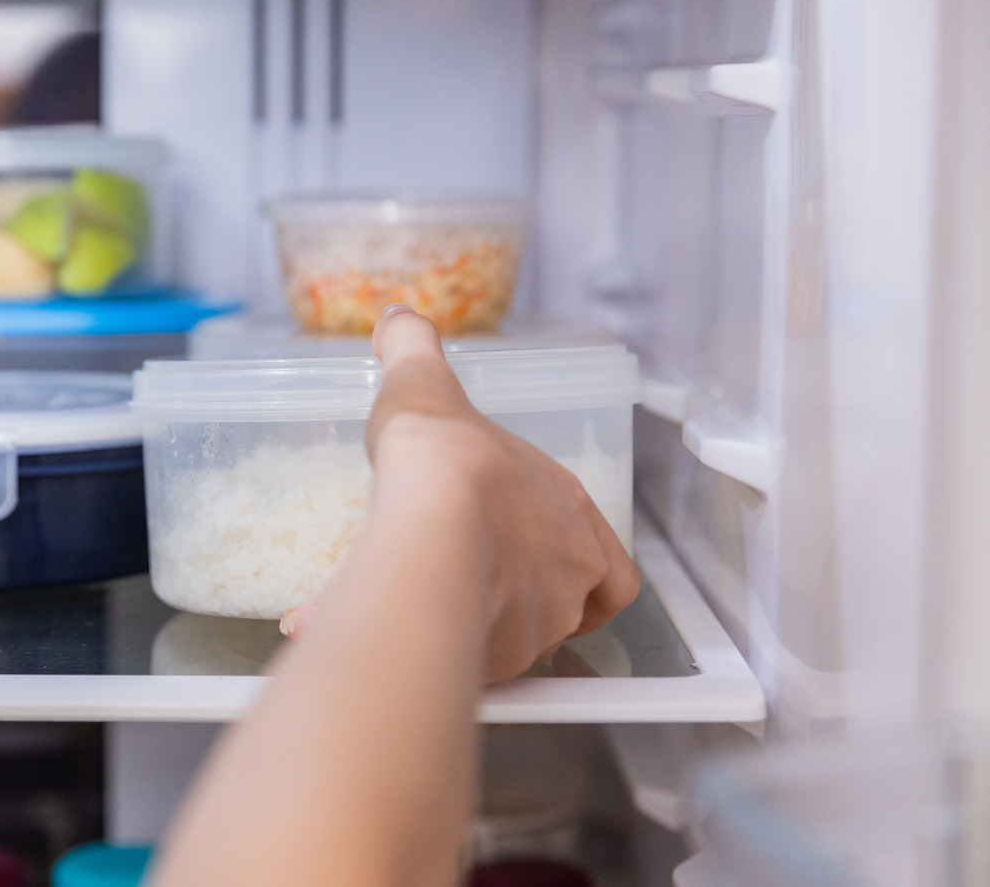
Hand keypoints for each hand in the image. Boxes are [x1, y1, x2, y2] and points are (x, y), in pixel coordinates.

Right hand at [282, 305, 638, 683]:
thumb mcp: (426, 385)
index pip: (605, 557)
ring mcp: (542, 624)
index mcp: (568, 509)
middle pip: (571, 608)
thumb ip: (414, 350)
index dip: (570, 561)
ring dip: (485, 633)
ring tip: (426, 614)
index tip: (527, 557)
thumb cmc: (444, 456)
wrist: (432, 524)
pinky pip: (471, 669)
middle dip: (528, 602)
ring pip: (524, 644)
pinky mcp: (502, 662)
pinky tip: (383, 637)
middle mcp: (570, 572)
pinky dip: (434, 656)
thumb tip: (398, 319)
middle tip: (474, 586)